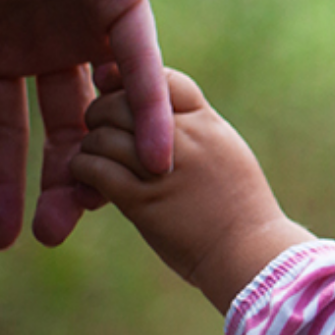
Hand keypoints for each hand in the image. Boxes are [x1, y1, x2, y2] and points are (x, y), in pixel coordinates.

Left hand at [71, 68, 313, 311]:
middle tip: (97, 131)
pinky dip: (83, 172)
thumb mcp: (229, 157)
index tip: (119, 92)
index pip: (165, 81)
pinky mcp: (141, 200)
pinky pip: (96, 169)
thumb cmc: (243, 212)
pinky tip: (89, 184)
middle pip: (124, 102)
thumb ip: (198, 136)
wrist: (251, 253)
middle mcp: (186, 139)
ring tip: (92, 161)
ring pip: (102, 135)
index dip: (135, 82)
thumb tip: (163, 126)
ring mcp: (163, 168)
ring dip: (89, 147)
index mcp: (209, 124)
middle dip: (101, 113)